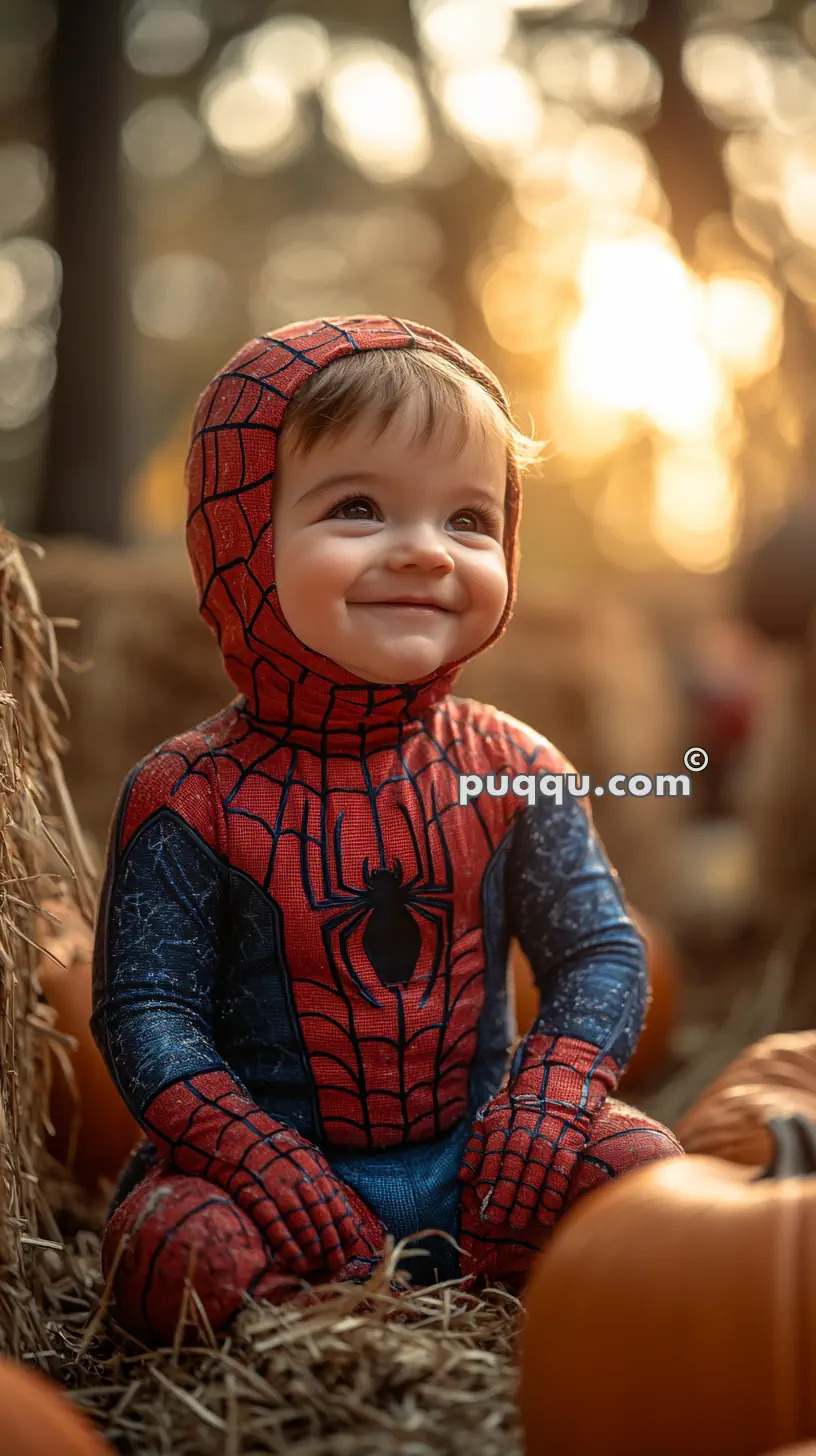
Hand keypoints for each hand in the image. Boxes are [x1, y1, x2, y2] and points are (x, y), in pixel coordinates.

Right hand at [144, 1070, 363, 1276]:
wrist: (230, 1128)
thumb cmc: (267, 1147)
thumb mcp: (299, 1155)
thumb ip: (317, 1178)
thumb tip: (338, 1206)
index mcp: (311, 1165)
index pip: (336, 1200)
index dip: (344, 1227)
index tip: (350, 1246)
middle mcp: (297, 1173)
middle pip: (321, 1213)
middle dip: (331, 1242)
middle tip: (336, 1263)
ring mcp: (274, 1181)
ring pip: (300, 1218)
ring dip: (311, 1245)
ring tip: (316, 1265)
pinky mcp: (251, 1190)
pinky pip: (272, 1219)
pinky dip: (285, 1241)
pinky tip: (292, 1258)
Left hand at [458, 1033, 615, 1231]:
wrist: (558, 1077)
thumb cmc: (519, 1102)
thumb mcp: (491, 1115)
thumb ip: (477, 1145)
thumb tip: (463, 1177)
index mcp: (502, 1124)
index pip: (493, 1159)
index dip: (489, 1184)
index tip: (483, 1207)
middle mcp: (524, 1131)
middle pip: (513, 1169)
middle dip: (505, 1197)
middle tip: (499, 1221)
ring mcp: (548, 1137)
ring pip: (536, 1173)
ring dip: (528, 1200)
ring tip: (521, 1223)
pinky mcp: (569, 1142)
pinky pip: (561, 1171)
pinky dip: (554, 1194)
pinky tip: (548, 1214)